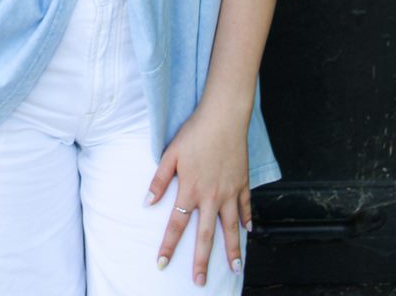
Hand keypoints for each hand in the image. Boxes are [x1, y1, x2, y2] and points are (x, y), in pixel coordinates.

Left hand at [144, 103, 250, 284]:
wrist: (223, 116)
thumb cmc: (194, 133)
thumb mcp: (170, 153)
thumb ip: (159, 180)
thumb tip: (146, 203)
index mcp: (190, 190)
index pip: (177, 225)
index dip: (168, 246)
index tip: (162, 264)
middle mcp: (211, 196)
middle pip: (206, 235)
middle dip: (202, 261)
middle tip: (200, 282)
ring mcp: (230, 191)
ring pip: (231, 227)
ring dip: (232, 250)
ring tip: (235, 269)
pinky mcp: (242, 183)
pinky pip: (246, 206)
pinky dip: (248, 220)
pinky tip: (249, 232)